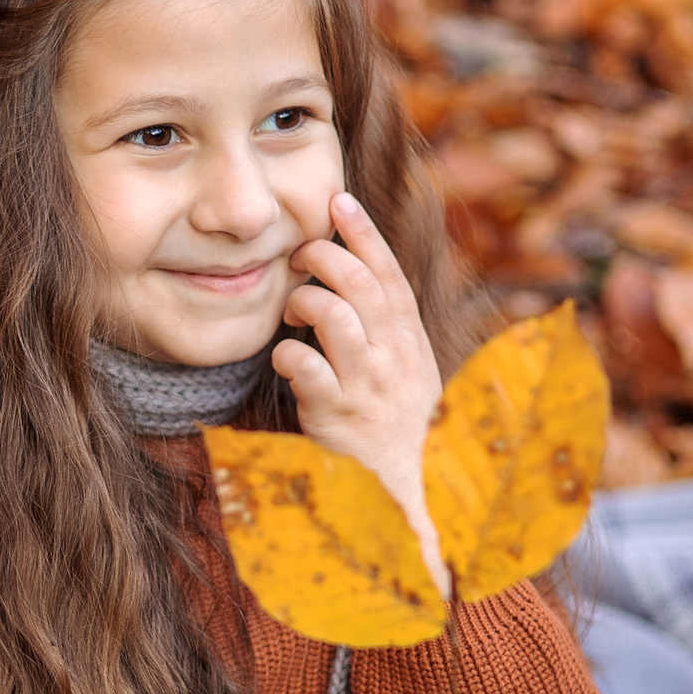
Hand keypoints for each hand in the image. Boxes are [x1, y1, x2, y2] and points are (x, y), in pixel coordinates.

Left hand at [273, 193, 445, 588]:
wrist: (406, 494)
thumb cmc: (397, 427)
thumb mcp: (406, 372)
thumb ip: (385, 327)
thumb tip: (353, 274)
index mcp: (410, 342)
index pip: (388, 274)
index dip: (363, 232)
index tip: (337, 199)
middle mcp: (393, 359)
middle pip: (359, 284)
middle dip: (324, 257)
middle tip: (300, 256)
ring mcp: (366, 387)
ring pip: (334, 315)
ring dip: (303, 300)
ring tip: (291, 311)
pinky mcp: (335, 416)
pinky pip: (304, 367)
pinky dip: (285, 353)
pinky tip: (282, 360)